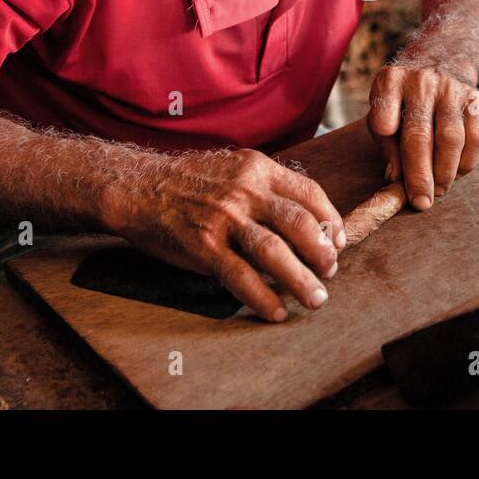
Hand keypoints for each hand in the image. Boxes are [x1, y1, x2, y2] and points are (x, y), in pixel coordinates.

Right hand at [107, 149, 345, 322]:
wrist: (139, 187)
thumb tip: (306, 224)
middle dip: (323, 253)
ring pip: (275, 252)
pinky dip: (263, 297)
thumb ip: (267, 188)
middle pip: (299, 223)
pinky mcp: (203, 245)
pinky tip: (276, 310)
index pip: (309, 194)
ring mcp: (224, 218)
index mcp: (257, 168)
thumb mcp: (234, 168)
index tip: (339, 242)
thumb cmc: (190, 181)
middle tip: (331, 272)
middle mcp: (244, 190)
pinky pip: (241, 276)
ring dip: (301, 280)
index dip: (331, 221)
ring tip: (316, 298)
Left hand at [367, 63, 478, 209]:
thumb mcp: (383, 107)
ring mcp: (450, 89)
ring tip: (439, 191)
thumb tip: (395, 179)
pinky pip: (476, 136)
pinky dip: (468, 161)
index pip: (384, 116)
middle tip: (421, 202)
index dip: (387, 146)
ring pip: (452, 138)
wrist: (440, 59)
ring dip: (446, 172)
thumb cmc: (404, 96)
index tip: (393, 177)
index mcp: (390, 82)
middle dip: (421, 175)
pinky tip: (457, 173)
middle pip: (420, 135)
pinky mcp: (474, 98)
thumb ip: (386, 142)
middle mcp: (420, 82)